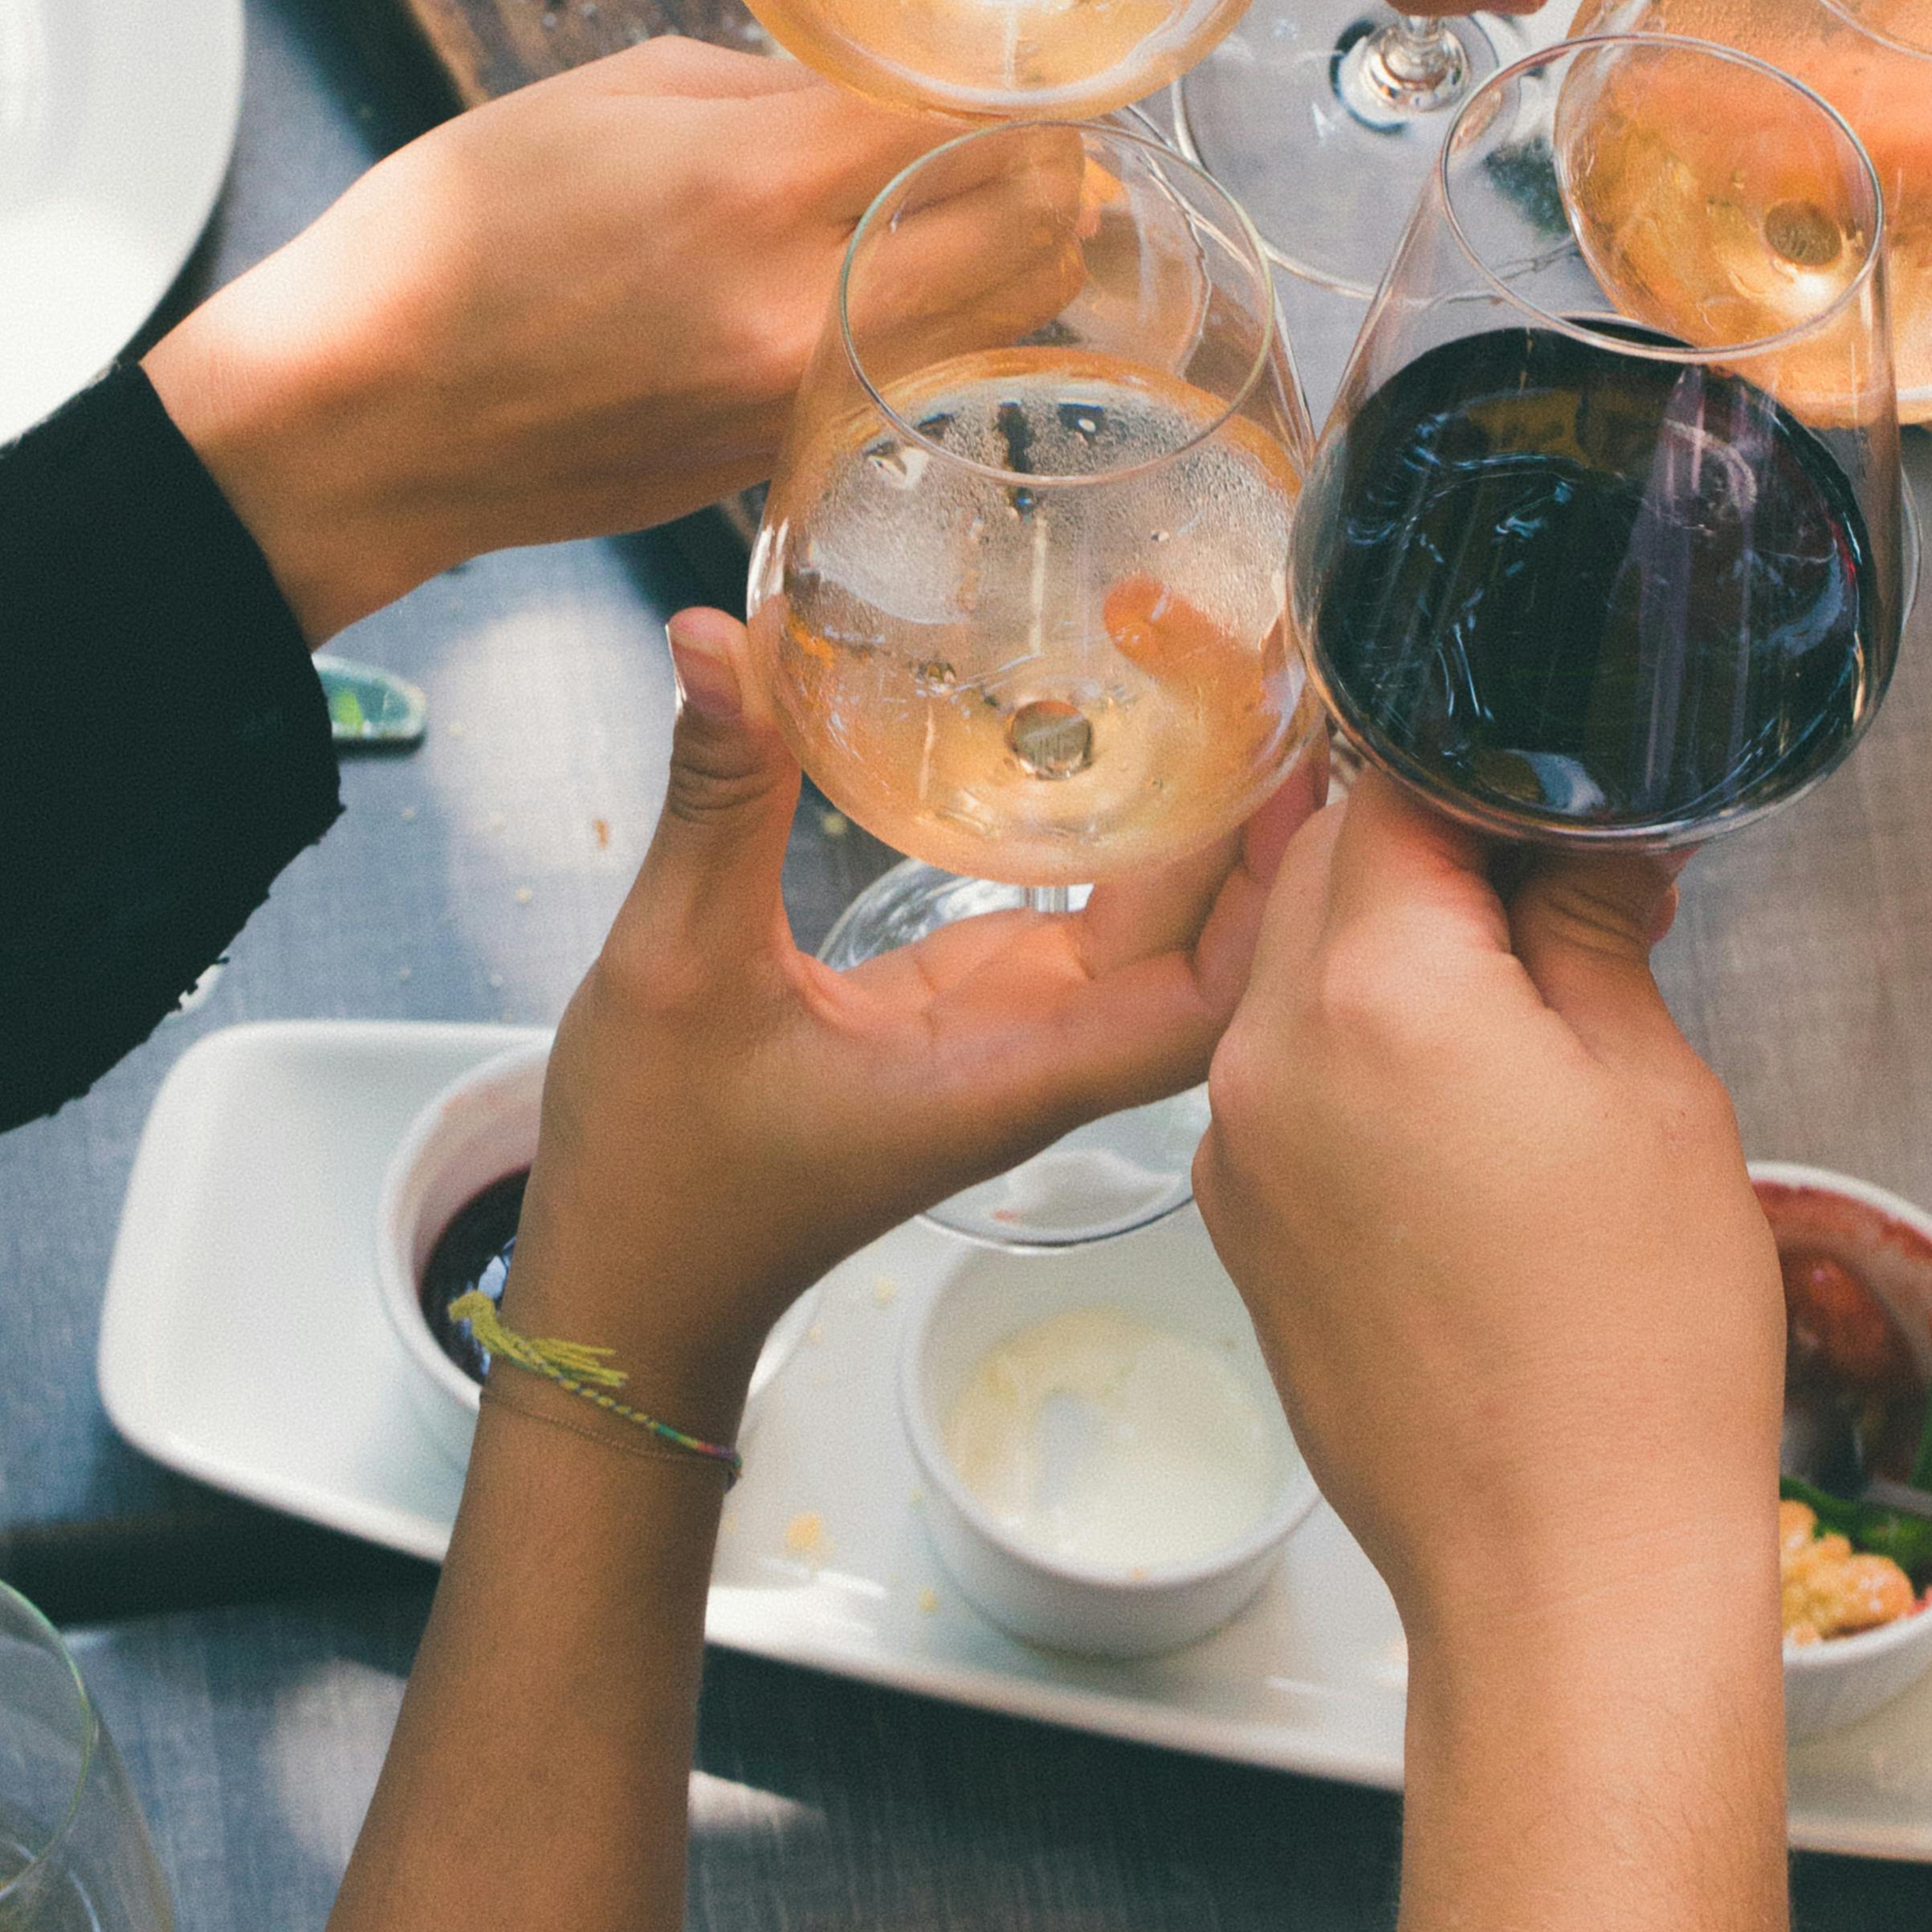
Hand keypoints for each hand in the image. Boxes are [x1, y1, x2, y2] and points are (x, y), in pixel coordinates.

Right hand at [143, 41, 969, 641]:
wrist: (354, 429)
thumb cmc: (443, 244)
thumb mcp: (602, 100)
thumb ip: (767, 86)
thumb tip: (874, 92)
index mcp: (748, 187)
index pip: (968, 121)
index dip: (1016, 80)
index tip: (1024, 58)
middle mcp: (800, 308)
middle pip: (1034, 230)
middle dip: (1054, 164)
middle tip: (1032, 125)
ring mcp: (803, 403)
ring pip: (1007, 322)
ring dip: (1025, 253)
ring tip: (990, 198)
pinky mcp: (787, 462)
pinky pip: (924, 380)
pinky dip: (950, 327)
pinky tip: (911, 281)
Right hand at [506, 609, 1319, 1426]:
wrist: (632, 1290)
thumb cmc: (659, 1173)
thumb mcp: (674, 965)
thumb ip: (717, 800)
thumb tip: (720, 641)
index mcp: (1008, 1072)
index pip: (1206, 999)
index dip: (1276, 892)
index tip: (1299, 761)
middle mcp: (1039, 1054)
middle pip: (1211, 950)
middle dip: (1262, 830)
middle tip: (1280, 680)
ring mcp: (1012, 1032)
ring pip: (1156, 933)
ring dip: (1203, 830)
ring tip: (1231, 688)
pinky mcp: (972, 1009)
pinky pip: (1088, 925)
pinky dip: (1126, 842)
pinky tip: (1126, 748)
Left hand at [1196, 773, 1782, 1644]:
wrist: (1562, 1575)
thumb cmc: (1632, 1350)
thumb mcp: (1653, 1090)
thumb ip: (1589, 933)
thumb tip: (1579, 854)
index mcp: (1376, 992)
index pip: (1392, 790)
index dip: (1484, 768)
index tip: (1560, 792)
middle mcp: (1268, 1055)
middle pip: (1328, 869)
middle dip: (1438, 855)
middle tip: (1563, 891)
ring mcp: (1236, 1148)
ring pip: (1297, 972)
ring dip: (1394, 956)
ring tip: (1530, 1012)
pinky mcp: (1240, 1228)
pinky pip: (1284, 1079)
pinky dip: (1361, 1056)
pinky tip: (1470, 1114)